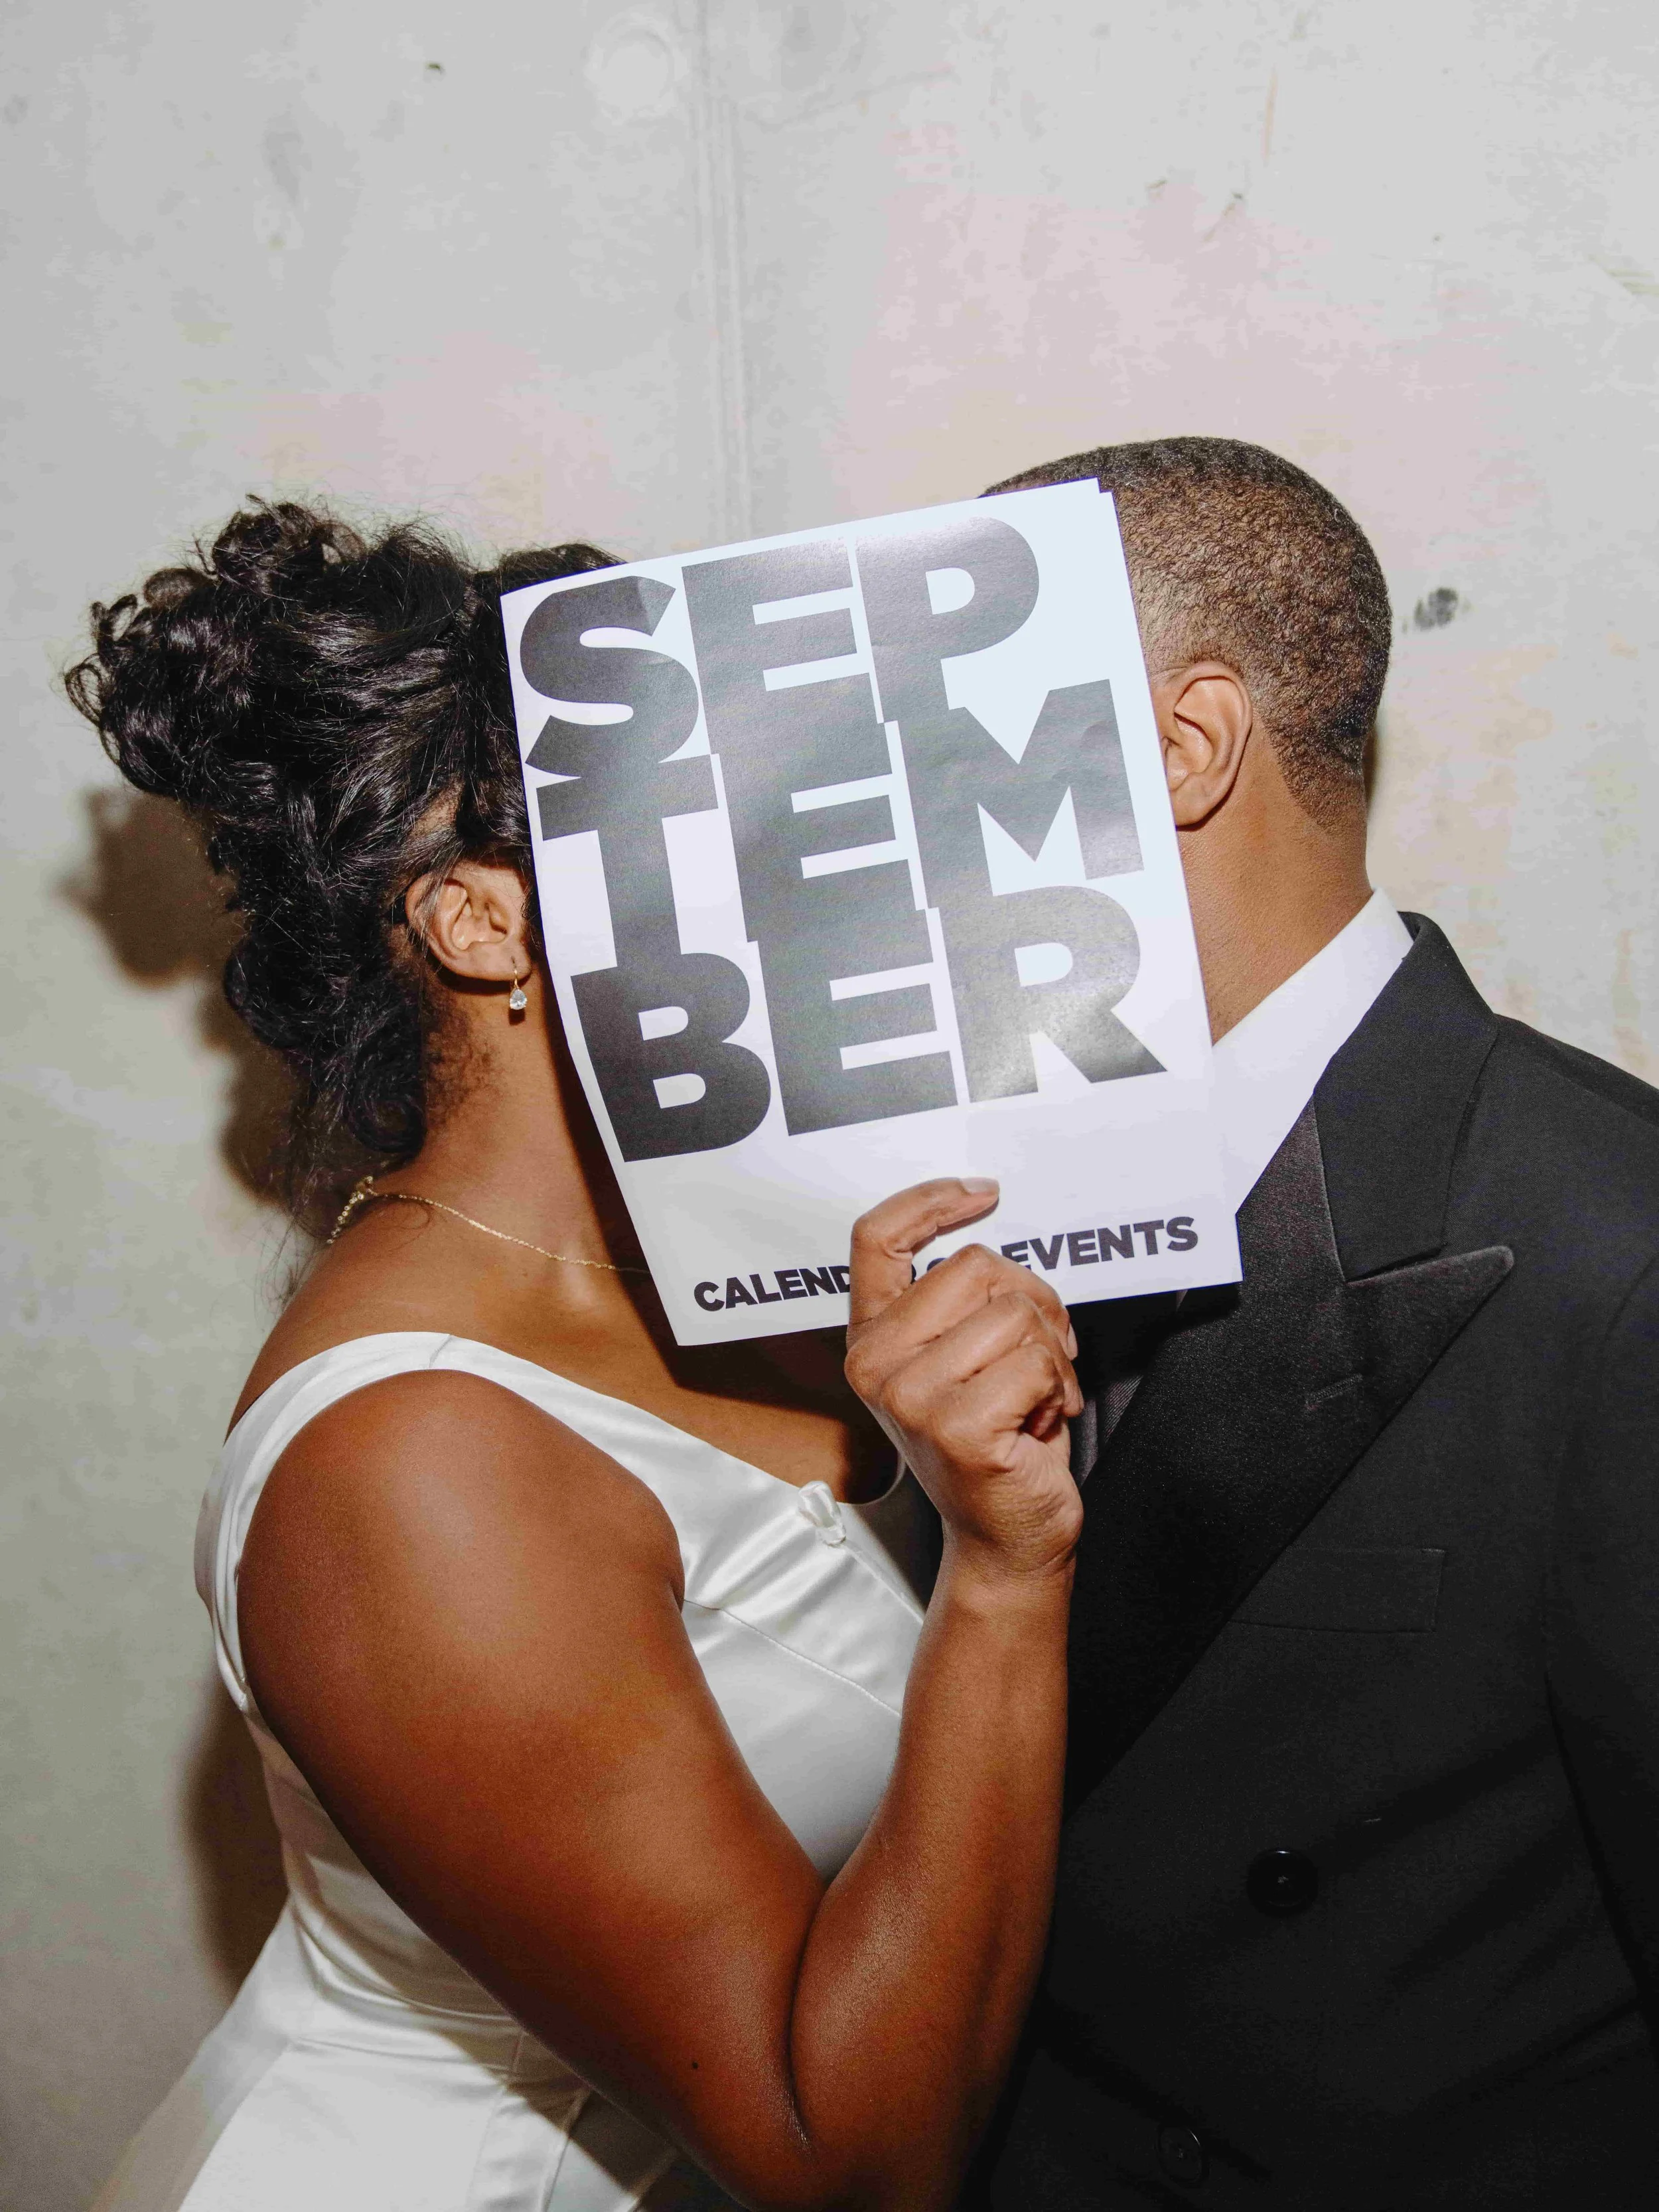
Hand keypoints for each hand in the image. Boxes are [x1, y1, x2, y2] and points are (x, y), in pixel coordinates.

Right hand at [844, 1180, 1083, 1579]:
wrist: (1007, 1536)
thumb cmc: (995, 1440)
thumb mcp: (958, 1359)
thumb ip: (956, 1300)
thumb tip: (991, 1229)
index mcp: (871, 1338)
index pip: (876, 1238)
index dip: (931, 1200)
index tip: (984, 1195)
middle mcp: (877, 1365)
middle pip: (975, 1266)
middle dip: (1033, 1301)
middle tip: (1042, 1351)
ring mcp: (911, 1398)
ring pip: (1015, 1313)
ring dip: (1052, 1352)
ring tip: (1039, 1393)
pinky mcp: (957, 1429)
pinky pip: (1036, 1362)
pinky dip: (1059, 1387)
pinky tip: (1042, 1420)